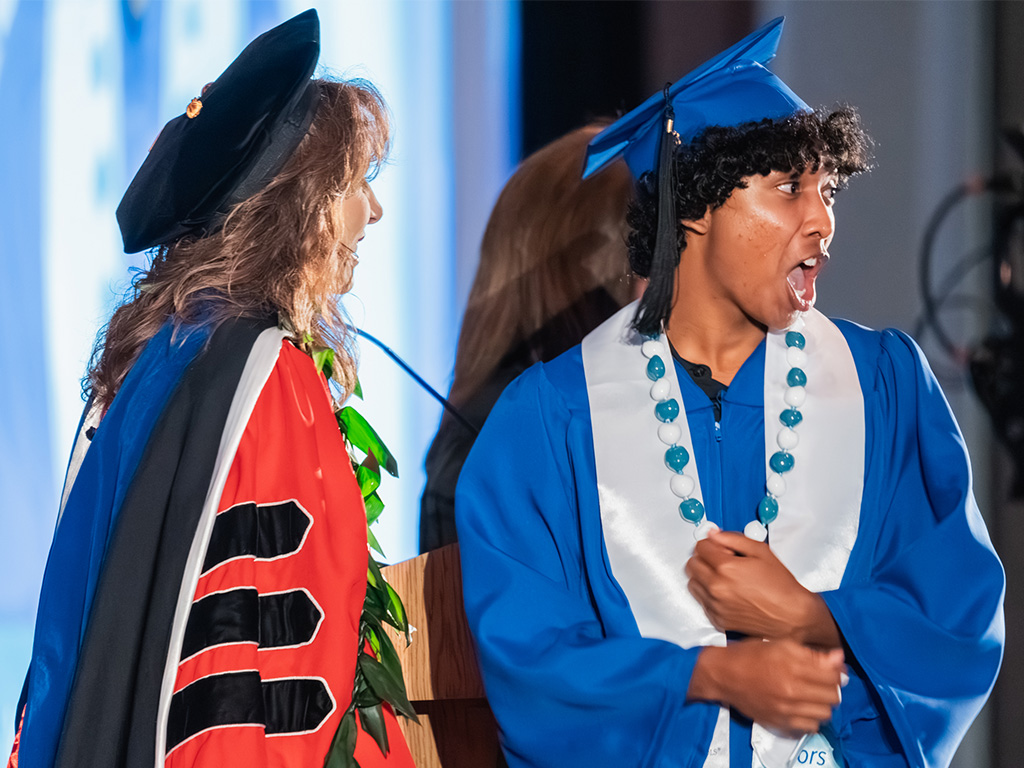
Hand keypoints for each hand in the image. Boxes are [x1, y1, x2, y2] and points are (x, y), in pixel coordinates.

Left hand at [685, 531, 839, 646]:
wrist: (791, 616)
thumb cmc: (781, 586)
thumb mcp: (761, 551)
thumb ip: (733, 538)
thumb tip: (713, 534)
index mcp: (726, 568)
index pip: (700, 547)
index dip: (712, 544)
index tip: (722, 548)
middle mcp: (716, 588)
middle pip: (692, 564)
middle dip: (704, 557)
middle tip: (721, 559)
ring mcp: (715, 605)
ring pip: (692, 582)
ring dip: (703, 575)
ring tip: (723, 576)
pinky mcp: (717, 619)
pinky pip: (701, 600)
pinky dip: (708, 593)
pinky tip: (726, 591)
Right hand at [688, 639, 843, 735]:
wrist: (723, 674)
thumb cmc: (751, 654)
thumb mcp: (781, 644)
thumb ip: (812, 654)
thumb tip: (840, 657)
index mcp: (793, 666)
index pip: (834, 676)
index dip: (837, 671)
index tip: (832, 668)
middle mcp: (792, 690)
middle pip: (833, 696)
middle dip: (831, 687)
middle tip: (821, 680)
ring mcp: (787, 709)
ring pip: (825, 713)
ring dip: (823, 703)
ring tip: (813, 694)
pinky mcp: (780, 722)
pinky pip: (811, 726)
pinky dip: (812, 717)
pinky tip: (803, 707)